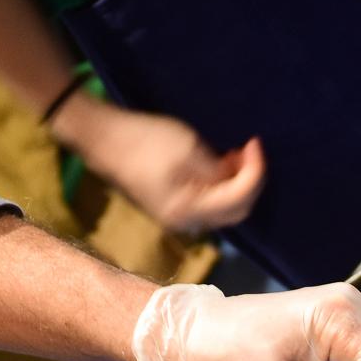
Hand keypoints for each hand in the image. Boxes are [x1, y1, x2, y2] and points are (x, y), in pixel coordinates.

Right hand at [49, 93, 263, 232]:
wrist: (104, 139)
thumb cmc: (143, 140)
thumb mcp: (187, 147)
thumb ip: (216, 168)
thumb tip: (233, 176)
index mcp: (189, 209)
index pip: (239, 199)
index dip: (255, 172)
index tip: (255, 144)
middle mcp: (185, 221)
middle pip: (235, 211)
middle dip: (250, 181)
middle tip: (250, 150)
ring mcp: (176, 215)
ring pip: (221, 208)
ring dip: (236, 183)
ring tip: (236, 154)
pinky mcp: (170, 205)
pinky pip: (206, 202)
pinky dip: (219, 185)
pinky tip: (219, 163)